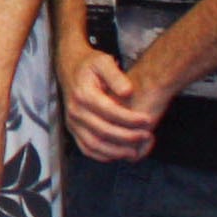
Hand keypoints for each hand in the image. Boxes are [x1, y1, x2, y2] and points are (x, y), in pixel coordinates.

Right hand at [59, 44, 159, 162]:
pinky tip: (118, 154)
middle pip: (102, 131)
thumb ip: (116, 76)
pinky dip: (102, 155)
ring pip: (93, 144)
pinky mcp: (73, 129)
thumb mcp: (103, 61)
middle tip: (146, 135)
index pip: (109, 112)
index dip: (130, 119)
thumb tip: (127, 92)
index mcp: (83, 94)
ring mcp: (72, 122)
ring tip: (134, 151)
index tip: (147, 119)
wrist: (69, 67)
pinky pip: (86, 148)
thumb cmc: (90, 65)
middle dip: (127, 136)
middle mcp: (75, 111)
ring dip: (115, 151)